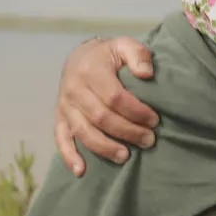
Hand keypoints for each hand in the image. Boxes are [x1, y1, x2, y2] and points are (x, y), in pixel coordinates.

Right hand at [54, 37, 159, 175]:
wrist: (80, 57)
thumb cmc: (109, 55)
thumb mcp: (125, 45)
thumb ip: (138, 55)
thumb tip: (146, 74)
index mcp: (91, 71)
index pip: (115, 97)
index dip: (136, 111)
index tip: (155, 120)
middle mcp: (74, 89)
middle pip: (101, 117)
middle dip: (127, 132)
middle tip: (149, 140)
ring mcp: (65, 105)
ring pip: (83, 132)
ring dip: (105, 147)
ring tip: (126, 156)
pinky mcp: (60, 117)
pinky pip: (61, 139)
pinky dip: (69, 156)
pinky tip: (81, 171)